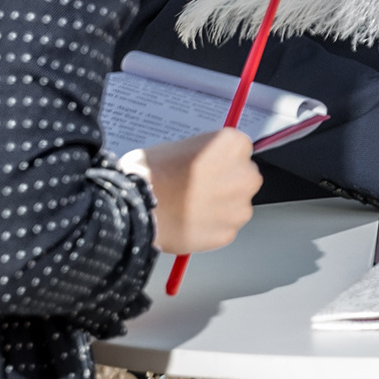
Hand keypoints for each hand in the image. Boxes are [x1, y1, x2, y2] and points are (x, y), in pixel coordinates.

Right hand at [143, 127, 261, 255]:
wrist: (134, 208)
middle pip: (244, 176)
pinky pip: (225, 227)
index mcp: (232, 145)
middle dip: (227, 182)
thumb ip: (204, 153)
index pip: (240, 148)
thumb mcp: (178, 146)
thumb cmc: (149, 175)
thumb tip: (208, 161)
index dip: (222, 157)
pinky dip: (212, 227)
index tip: (210, 164)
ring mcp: (238, 206)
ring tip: (192, 207)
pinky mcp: (228, 232)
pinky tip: (190, 222)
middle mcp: (244, 175)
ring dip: (222, 206)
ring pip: (238, 204)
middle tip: (200, 187)